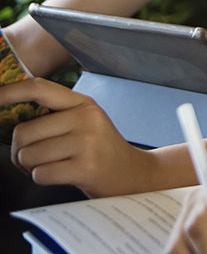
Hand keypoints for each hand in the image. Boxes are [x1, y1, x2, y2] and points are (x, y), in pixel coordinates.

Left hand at [1, 77, 156, 196]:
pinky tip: (62, 175)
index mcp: (82, 103)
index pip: (38, 88)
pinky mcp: (85, 167)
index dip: (9, 92)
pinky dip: (44, 179)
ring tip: (53, 166)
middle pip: (23, 132)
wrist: (133, 174)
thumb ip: (56, 115)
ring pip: (28, 155)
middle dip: (20, 151)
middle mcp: (86, 118)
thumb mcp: (85, 122)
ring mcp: (87, 142)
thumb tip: (12, 118)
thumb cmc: (101, 150)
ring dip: (32, 167)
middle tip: (38, 158)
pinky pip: (40, 174)